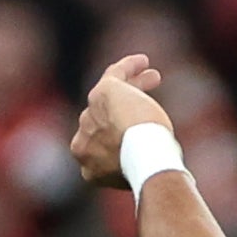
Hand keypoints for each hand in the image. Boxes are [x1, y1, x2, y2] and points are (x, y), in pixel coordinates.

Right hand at [68, 54, 171, 189]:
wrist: (143, 158)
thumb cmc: (148, 172)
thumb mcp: (139, 176)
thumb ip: (136, 169)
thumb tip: (154, 164)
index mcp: (89, 167)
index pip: (104, 149)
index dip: (122, 141)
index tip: (142, 137)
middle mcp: (83, 141)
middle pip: (105, 120)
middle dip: (125, 112)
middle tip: (148, 106)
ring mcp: (90, 117)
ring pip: (111, 97)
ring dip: (132, 86)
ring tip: (154, 78)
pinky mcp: (103, 94)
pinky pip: (114, 75)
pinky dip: (129, 67)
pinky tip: (143, 61)